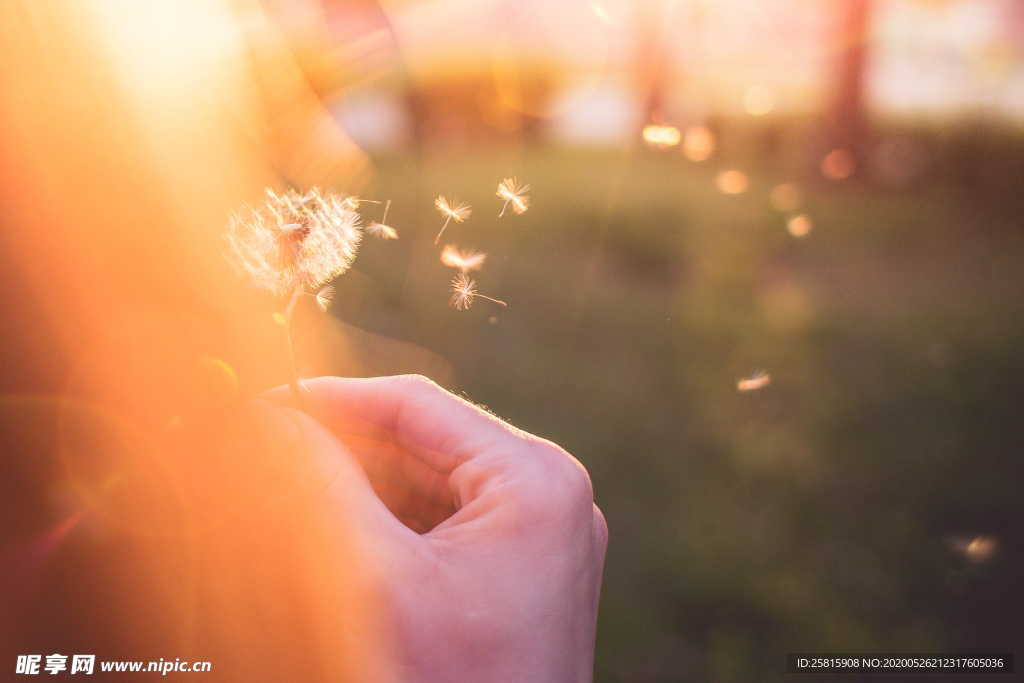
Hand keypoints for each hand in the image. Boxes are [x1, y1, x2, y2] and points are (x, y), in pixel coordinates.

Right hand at [262, 375, 606, 682]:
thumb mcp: (377, 580)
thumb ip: (320, 486)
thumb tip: (268, 418)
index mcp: (536, 478)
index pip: (416, 406)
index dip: (333, 399)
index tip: (262, 403)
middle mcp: (549, 493)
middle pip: (423, 442)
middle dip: (343, 445)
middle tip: (263, 444)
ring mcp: (538, 532)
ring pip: (428, 481)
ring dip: (359, 482)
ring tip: (286, 485)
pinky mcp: (519, 567)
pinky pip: (443, 520)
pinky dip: (386, 519)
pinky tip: (332, 525)